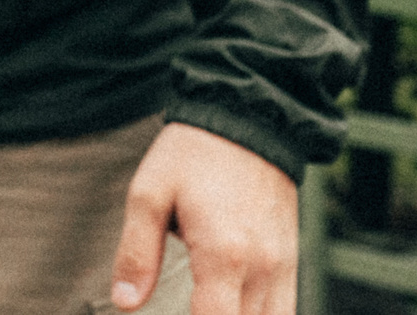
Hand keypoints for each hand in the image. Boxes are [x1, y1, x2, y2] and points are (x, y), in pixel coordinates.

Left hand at [111, 123, 296, 314]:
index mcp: (222, 255)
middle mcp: (260, 269)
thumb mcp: (149, 194)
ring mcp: (282, 269)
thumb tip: (125, 302)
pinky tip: (230, 310)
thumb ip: (136, 254)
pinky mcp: (292, 263)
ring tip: (202, 307)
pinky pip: (284, 311)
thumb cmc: (194, 155)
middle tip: (184, 306)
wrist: (249, 121)